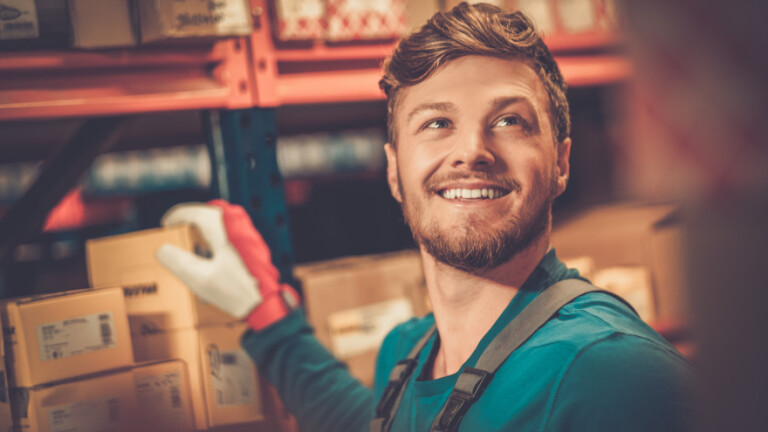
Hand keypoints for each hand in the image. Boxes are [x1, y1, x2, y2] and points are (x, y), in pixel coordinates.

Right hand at [156, 199, 298, 329]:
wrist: (266, 302)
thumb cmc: (237, 290)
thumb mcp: (199, 278)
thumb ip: (177, 261)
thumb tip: (162, 249)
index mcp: (222, 228)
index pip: (193, 211)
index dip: (175, 217)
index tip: (166, 226)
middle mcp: (236, 225)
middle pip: (206, 214)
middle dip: (190, 223)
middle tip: (178, 235)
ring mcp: (247, 234)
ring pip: (218, 223)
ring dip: (203, 231)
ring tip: (193, 249)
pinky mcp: (252, 245)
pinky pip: (228, 233)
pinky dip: (215, 239)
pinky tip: (211, 259)